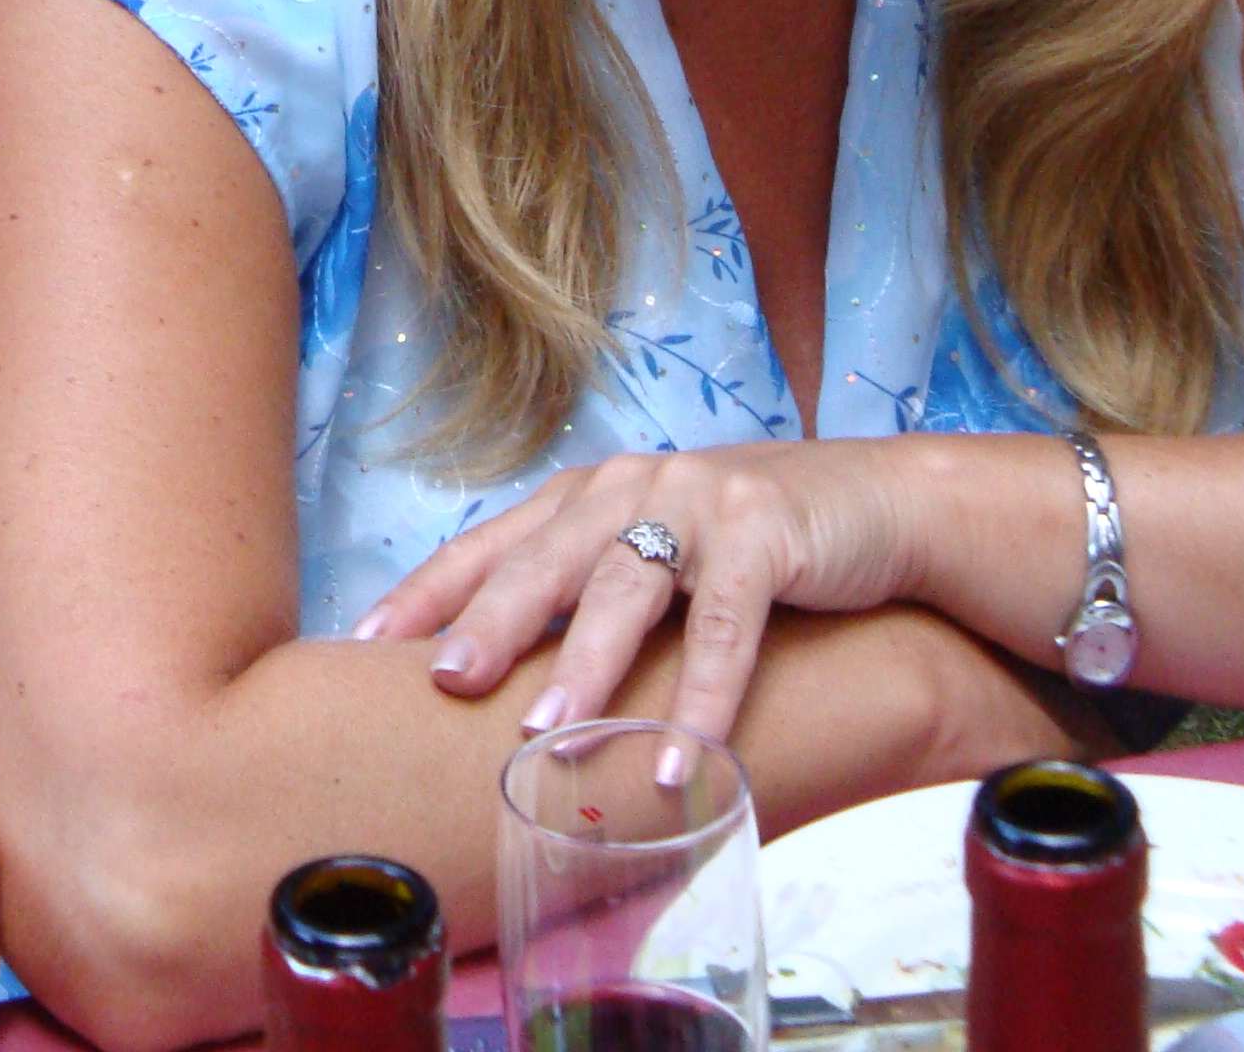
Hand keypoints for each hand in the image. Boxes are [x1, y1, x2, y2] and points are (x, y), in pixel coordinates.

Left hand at [355, 445, 918, 747]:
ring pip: (626, 589)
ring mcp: (700, 502)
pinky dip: (704, 697)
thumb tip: (502, 677)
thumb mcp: (657, 552)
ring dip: (585, 666)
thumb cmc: (750, 541)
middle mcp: (633, 485)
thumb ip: (589, 592)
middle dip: (488, 622)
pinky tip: (683, 758)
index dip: (429, 591)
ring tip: (546, 734)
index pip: (492, 542)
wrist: (877, 503)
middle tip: (444, 682)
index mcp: (591, 492)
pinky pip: (728, 626)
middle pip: (544, 559)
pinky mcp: (767, 533)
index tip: (365, 645)